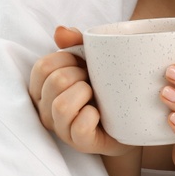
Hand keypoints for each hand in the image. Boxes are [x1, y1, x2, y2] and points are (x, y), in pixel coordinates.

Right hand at [27, 25, 135, 157]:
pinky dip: (93, 115)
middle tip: (93, 81)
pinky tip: (101, 114)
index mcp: (43, 87)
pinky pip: (80, 126)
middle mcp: (45, 109)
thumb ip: (75, 41)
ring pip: (62, 105)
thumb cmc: (104, 86)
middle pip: (55, 82)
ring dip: (85, 93)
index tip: (83, 64)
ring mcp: (61, 128)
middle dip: (80, 75)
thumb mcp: (92, 59)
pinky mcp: (79, 143)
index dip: (67, 58)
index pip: (43, 66)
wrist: (131, 117)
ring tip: (96, 96)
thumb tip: (60, 31)